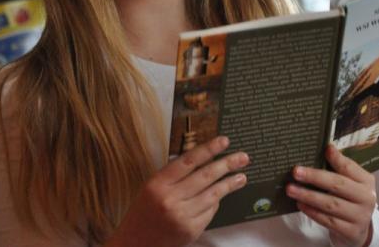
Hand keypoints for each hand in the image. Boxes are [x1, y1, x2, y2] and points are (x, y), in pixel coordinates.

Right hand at [109, 136, 248, 246]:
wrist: (135, 244)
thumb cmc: (144, 211)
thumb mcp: (152, 187)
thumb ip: (174, 174)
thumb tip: (204, 157)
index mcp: (158, 184)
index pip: (188, 161)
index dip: (208, 149)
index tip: (224, 141)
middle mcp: (170, 199)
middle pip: (205, 176)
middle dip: (227, 164)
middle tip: (243, 157)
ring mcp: (182, 217)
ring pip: (212, 195)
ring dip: (229, 184)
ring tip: (242, 176)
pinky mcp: (191, 231)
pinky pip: (210, 211)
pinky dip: (216, 202)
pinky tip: (221, 196)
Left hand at [286, 144, 375, 246]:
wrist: (358, 230)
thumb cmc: (349, 200)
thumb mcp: (350, 184)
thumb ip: (339, 170)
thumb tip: (324, 150)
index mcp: (366, 181)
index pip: (350, 168)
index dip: (337, 159)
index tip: (325, 149)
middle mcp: (367, 198)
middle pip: (338, 185)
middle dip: (315, 177)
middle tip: (296, 172)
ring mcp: (360, 217)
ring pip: (331, 204)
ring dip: (308, 196)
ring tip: (291, 189)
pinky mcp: (351, 232)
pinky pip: (328, 220)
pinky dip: (312, 212)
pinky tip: (300, 204)